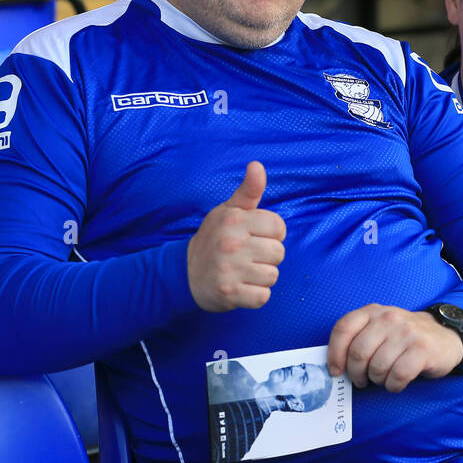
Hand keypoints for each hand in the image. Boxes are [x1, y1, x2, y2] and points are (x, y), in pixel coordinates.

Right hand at [187, 161, 285, 312]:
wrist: (183, 273)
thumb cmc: (214, 238)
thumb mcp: (228, 211)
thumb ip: (248, 190)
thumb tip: (257, 165)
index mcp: (235, 220)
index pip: (279, 227)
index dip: (272, 234)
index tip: (256, 237)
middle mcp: (232, 244)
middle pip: (279, 253)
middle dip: (267, 257)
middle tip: (248, 257)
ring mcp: (229, 270)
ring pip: (273, 276)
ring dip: (261, 277)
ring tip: (243, 271)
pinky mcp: (229, 293)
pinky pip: (263, 297)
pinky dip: (256, 296)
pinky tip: (242, 287)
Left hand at [327, 304, 462, 391]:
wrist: (445, 335)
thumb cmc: (404, 338)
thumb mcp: (380, 329)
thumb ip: (358, 339)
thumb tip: (334, 367)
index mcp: (373, 312)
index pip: (343, 329)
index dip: (335, 354)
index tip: (336, 371)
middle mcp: (389, 318)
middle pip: (358, 353)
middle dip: (356, 374)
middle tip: (362, 380)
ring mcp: (407, 332)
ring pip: (377, 367)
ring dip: (377, 380)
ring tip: (384, 378)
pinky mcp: (422, 349)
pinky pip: (397, 376)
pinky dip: (394, 385)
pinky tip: (397, 382)